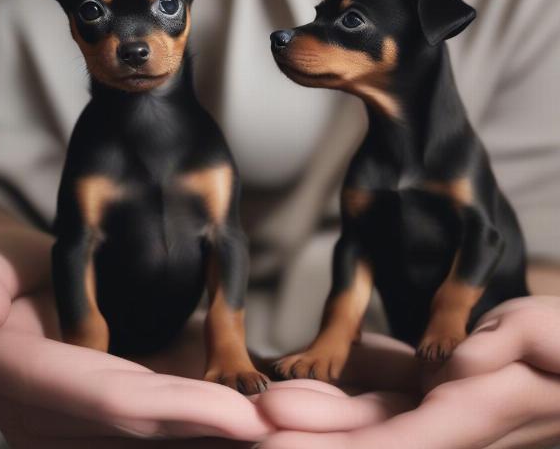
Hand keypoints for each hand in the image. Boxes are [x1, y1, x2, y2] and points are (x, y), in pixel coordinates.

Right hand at [0, 240, 271, 447]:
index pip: (118, 401)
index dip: (182, 411)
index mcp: (35, 384)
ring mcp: (84, 425)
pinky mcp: (109, 414)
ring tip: (288, 425)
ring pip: (164, 438)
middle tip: (287, 426)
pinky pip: (163, 426)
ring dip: (224, 433)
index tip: (246, 414)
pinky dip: (209, 423)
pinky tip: (254, 418)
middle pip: (155, 432)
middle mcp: (61, 421)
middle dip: (221, 430)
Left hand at [257, 297, 559, 448]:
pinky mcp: (429, 392)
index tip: (274, 444)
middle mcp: (440, 424)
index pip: (386, 443)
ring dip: (314, 413)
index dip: (330, 446)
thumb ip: (504, 348)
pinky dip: (338, 390)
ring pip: (361, 417)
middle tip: (245, 425)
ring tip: (259, 405)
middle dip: (305, 436)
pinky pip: (377, 394)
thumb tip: (452, 364)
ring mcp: (430, 409)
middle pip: (361, 439)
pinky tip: (305, 378)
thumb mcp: (544, 337)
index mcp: (466, 417)